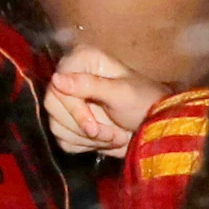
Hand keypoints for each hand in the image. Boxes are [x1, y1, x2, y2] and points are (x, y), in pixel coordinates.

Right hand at [43, 43, 158, 157]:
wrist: (155, 129)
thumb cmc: (144, 103)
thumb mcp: (120, 93)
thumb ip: (89, 85)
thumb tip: (56, 78)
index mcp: (82, 62)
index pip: (57, 86)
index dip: (73, 109)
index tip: (93, 126)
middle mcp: (71, 79)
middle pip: (53, 106)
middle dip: (83, 126)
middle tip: (110, 133)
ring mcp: (70, 103)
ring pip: (56, 125)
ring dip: (87, 138)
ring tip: (114, 136)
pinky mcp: (71, 124)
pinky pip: (62, 139)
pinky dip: (84, 146)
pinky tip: (104, 141)